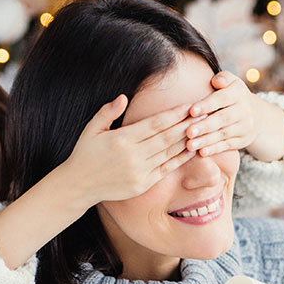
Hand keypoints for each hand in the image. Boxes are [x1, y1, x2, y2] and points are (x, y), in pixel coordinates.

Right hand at [65, 94, 196, 205]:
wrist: (79, 186)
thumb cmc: (85, 154)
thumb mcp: (91, 129)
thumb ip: (108, 112)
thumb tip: (124, 97)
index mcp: (122, 139)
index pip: (155, 124)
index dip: (175, 114)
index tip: (189, 105)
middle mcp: (133, 156)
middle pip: (167, 137)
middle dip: (187, 124)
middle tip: (204, 113)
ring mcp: (140, 172)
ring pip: (170, 153)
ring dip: (188, 140)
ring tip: (202, 129)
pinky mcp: (143, 184)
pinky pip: (166, 169)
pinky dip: (180, 159)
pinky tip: (192, 149)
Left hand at [186, 72, 283, 161]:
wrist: (255, 114)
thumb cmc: (231, 95)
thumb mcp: (230, 82)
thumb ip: (222, 79)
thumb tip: (216, 81)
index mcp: (238, 93)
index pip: (222, 98)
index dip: (207, 105)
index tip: (192, 111)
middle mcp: (245, 110)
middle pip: (223, 119)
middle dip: (205, 126)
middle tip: (188, 132)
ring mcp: (245, 127)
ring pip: (224, 134)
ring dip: (206, 140)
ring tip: (190, 145)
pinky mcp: (243, 140)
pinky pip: (228, 145)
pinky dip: (215, 149)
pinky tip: (202, 152)